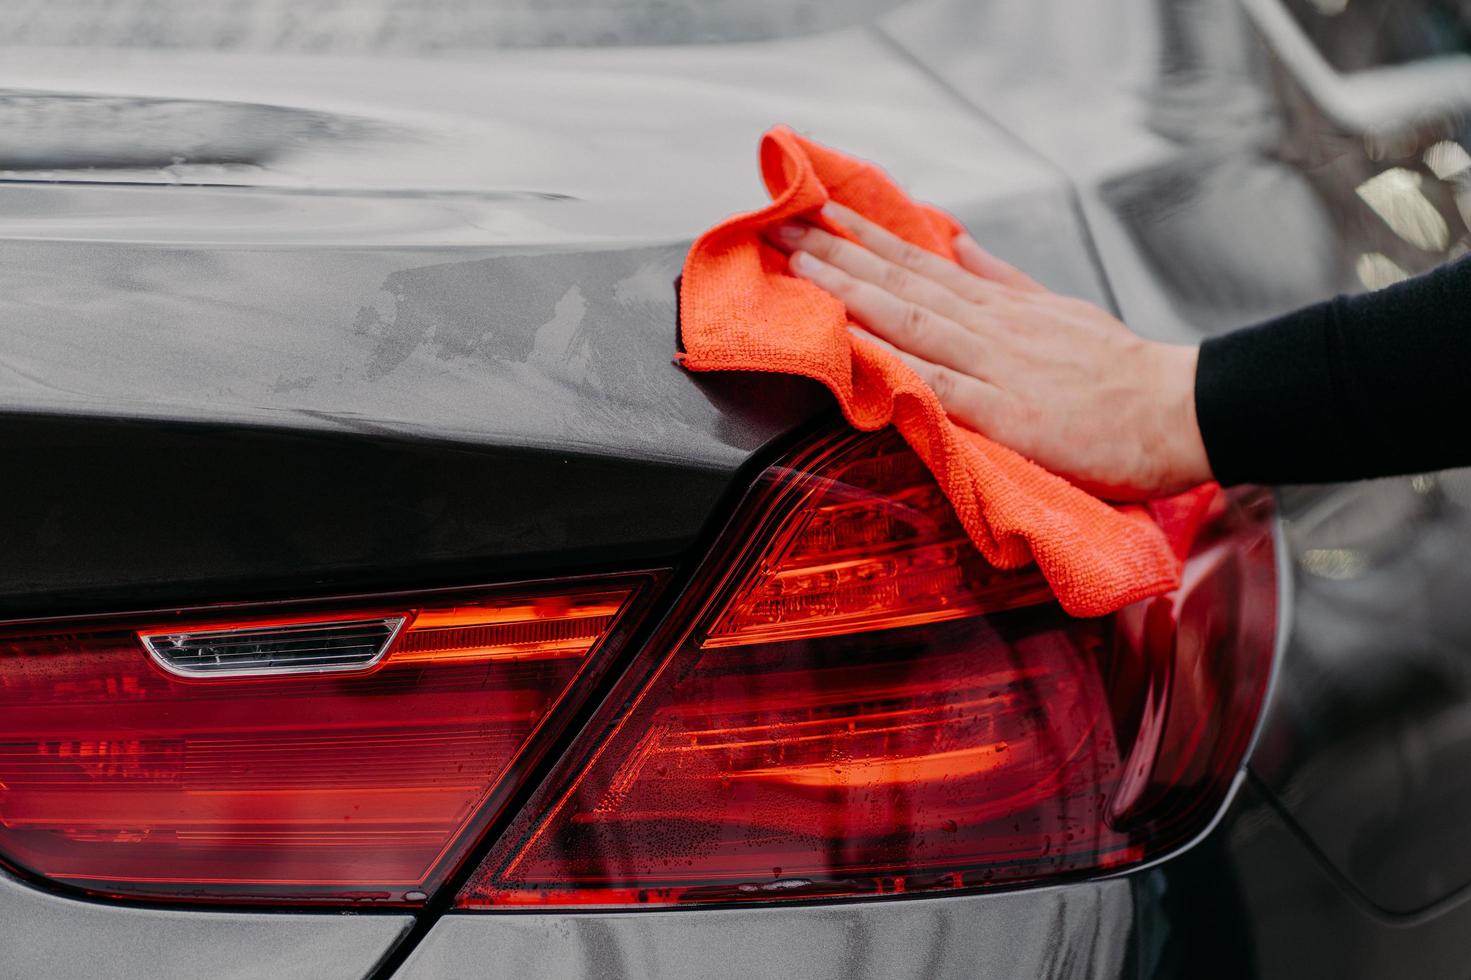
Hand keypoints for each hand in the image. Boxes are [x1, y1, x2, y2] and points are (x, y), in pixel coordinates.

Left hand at [769, 203, 1212, 499]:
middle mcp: (992, 327)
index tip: (818, 213)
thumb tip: (960, 245)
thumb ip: (1005, 281)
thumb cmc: (1126, 374)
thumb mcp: (1063, 310)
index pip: (921, 263)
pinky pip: (936, 382)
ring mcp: (997, 367)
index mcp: (1004, 308)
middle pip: (902, 280)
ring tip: (802, 263)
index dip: (865, 238)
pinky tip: (852, 341)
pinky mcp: (1006, 414)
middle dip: (837, 251)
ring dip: (851, 288)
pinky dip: (891, 358)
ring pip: (911, 318)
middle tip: (783, 222)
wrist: (1181, 412)